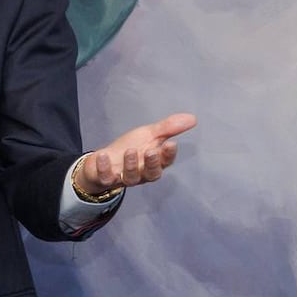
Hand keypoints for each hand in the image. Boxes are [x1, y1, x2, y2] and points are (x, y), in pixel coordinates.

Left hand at [73, 112, 196, 194]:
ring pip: (131, 177)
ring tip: (130, 150)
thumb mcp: (148, 134)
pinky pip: (106, 177)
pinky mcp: (106, 179)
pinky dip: (104, 168)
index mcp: (154, 162)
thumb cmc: (131, 146)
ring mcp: (124, 177)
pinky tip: (103, 156)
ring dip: (131, 165)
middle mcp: (142, 173)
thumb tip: (193, 118)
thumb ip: (169, 128)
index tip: (171, 144)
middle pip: (151, 174)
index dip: (168, 155)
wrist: (104, 159)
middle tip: (151, 151)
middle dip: (152, 163)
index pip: (165, 162)